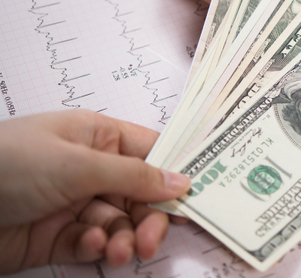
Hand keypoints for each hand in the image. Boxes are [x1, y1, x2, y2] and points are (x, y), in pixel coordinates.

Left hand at [0, 111, 190, 273]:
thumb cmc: (6, 164)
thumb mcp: (77, 164)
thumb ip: (133, 176)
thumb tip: (182, 182)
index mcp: (96, 136)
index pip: (150, 151)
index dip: (174, 172)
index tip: (196, 197)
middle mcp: (89, 169)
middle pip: (140, 194)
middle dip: (150, 216)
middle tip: (151, 239)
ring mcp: (74, 204)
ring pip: (121, 223)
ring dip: (125, 237)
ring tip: (119, 250)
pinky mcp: (58, 238)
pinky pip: (95, 244)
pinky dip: (98, 249)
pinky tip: (91, 247)